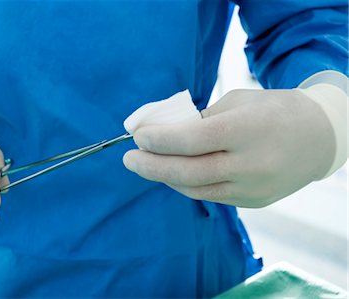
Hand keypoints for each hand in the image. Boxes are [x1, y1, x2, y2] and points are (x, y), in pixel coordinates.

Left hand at [123, 89, 335, 207]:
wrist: (318, 138)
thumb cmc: (273, 110)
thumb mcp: (238, 101)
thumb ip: (200, 119)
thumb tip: (161, 133)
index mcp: (248, 129)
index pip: (194, 139)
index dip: (160, 140)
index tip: (138, 136)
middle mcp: (252, 164)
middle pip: (190, 172)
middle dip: (152, 166)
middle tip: (129, 159)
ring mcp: (254, 188)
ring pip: (196, 189)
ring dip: (165, 178)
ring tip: (146, 165)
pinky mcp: (254, 202)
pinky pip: (210, 196)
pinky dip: (186, 185)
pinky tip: (173, 174)